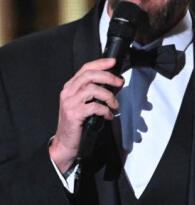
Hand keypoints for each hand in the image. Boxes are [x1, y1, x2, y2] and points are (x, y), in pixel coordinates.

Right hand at [49, 58, 123, 172]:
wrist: (65, 143)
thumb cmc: (78, 122)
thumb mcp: (88, 103)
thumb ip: (101, 91)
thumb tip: (118, 82)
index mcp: (71, 86)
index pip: (86, 68)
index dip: (100, 63)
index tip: (113, 62)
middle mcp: (68, 92)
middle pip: (89, 75)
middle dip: (108, 77)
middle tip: (119, 83)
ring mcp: (69, 103)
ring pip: (93, 90)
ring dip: (109, 96)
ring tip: (115, 105)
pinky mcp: (73, 114)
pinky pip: (94, 107)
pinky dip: (105, 110)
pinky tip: (108, 116)